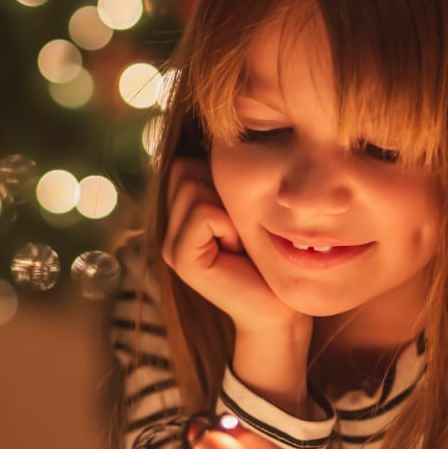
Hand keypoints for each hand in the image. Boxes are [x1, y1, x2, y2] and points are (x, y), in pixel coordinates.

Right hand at [162, 157, 306, 338]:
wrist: (279, 310)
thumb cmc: (271, 258)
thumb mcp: (245, 209)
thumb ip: (222, 182)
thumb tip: (219, 138)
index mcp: (179, 214)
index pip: (186, 162)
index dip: (221, 180)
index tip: (240, 217)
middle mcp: (168, 227)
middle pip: (186, 168)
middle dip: (223, 190)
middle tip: (239, 230)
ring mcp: (169, 245)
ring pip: (194, 186)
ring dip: (229, 209)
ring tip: (238, 241)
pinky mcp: (180, 259)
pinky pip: (204, 212)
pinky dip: (228, 226)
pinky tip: (235, 251)